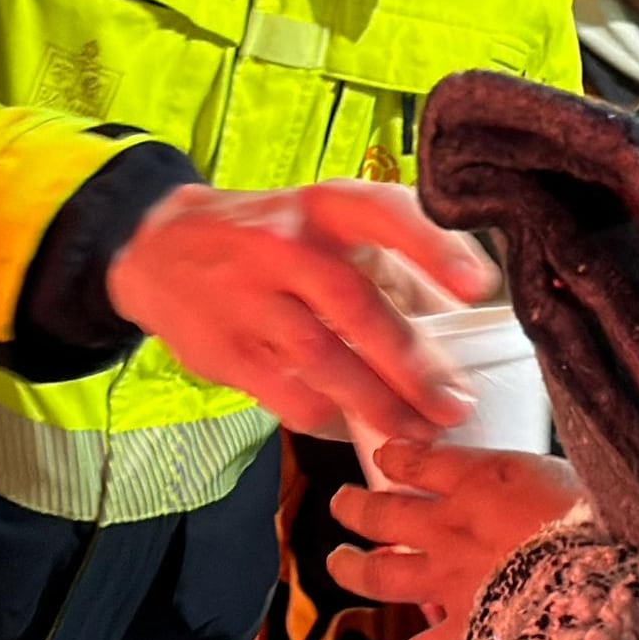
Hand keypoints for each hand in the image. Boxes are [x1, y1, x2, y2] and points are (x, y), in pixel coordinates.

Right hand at [103, 180, 496, 444]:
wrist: (158, 246)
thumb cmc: (269, 237)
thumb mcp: (324, 226)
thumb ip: (390, 265)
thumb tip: (463, 316)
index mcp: (323, 206)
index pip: (385, 214)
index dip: (434, 248)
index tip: (480, 287)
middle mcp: (284, 246)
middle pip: (356, 305)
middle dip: (412, 364)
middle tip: (455, 404)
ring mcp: (249, 299)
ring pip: (322, 360)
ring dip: (378, 404)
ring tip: (420, 432)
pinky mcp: (224, 348)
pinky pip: (286, 394)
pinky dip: (327, 417)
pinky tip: (356, 429)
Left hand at [329, 440, 587, 639]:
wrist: (592, 578)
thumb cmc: (592, 518)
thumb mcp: (562, 473)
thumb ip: (530, 478)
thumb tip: (531, 479)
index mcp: (478, 482)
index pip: (420, 461)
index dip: (397, 457)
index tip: (387, 456)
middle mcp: (449, 529)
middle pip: (383, 513)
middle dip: (356, 507)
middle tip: (342, 503)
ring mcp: (448, 582)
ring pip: (381, 574)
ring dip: (353, 569)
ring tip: (339, 562)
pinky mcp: (462, 629)